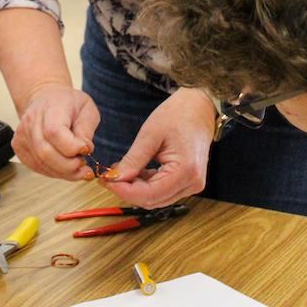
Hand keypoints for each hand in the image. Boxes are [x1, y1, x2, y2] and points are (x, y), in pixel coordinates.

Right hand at [13, 82, 100, 180]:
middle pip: (45, 152)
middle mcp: (31, 120)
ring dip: (63, 172)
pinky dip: (53, 172)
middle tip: (83, 163)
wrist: (47, 98)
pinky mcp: (18, 146)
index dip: (72, 147)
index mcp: (50, 107)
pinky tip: (64, 167)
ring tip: (77, 166)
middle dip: (69, 165)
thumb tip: (84, 149)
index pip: (54, 132)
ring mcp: (22, 134)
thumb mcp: (87, 109)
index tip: (86, 149)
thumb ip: (86, 129)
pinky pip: (36, 166)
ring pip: (41, 163)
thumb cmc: (69, 103)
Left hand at [103, 88, 215, 208]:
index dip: (124, 191)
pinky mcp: (188, 182)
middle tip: (109, 176)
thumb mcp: (150, 134)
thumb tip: (114, 178)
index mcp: (185, 171)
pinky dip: (146, 185)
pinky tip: (135, 172)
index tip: (106, 180)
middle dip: (128, 191)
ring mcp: (192, 184)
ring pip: (156, 199)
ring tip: (121, 171)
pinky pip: (163, 191)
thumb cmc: (179, 114)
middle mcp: (192, 183)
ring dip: (136, 189)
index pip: (149, 194)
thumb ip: (133, 160)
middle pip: (152, 200)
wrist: (200, 107)